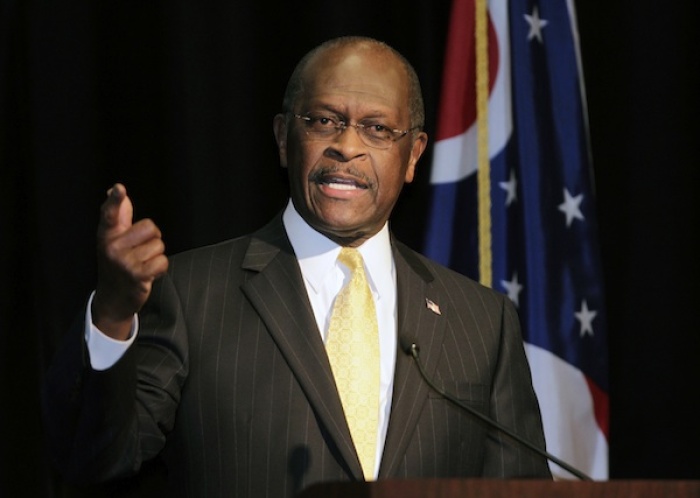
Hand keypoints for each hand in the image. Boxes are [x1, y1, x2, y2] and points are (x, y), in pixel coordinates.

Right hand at [92, 183, 167, 339]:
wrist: (113, 299)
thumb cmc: (118, 263)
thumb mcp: (114, 240)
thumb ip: (119, 216)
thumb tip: (116, 189)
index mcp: (107, 235)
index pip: (110, 213)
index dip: (115, 200)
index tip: (119, 188)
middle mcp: (112, 246)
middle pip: (151, 228)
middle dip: (152, 239)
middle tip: (140, 252)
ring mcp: (123, 262)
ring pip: (158, 246)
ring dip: (155, 256)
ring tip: (142, 265)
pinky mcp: (136, 276)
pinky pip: (162, 262)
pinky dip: (160, 269)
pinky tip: (148, 274)